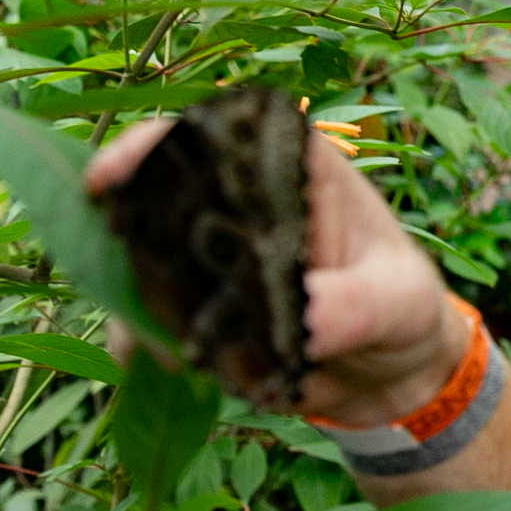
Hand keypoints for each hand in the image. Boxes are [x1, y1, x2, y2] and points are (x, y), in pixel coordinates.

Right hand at [86, 119, 462, 426]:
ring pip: (137, 265)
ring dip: (141, 303)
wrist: (392, 375)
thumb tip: (300, 320)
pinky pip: (144, 322)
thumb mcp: (396, 300)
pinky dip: (146, 344)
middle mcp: (232, 205)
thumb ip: (352, 304)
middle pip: (149, 200)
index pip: (205, 136)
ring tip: (187, 349)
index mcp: (286, 169)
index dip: (145, 150)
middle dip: (131, 241)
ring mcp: (204, 258)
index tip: (106, 180)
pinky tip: (175, 367)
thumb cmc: (403, 308)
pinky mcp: (192, 312)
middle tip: (152, 293)